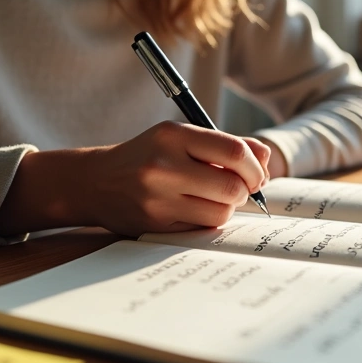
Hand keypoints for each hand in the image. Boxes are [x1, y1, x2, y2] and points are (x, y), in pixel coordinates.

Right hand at [0, 122, 271, 236]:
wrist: (96, 181)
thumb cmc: (148, 155)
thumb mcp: (181, 138)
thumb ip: (225, 144)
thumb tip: (266, 158)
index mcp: (173, 135)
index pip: (234, 152)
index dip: (255, 168)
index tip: (257, 175)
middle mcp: (163, 165)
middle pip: (233, 187)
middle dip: (244, 191)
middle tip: (236, 189)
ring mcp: (157, 197)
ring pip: (221, 212)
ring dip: (226, 207)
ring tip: (210, 198)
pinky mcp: (154, 224)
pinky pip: (202, 227)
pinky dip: (207, 219)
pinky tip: (192, 209)